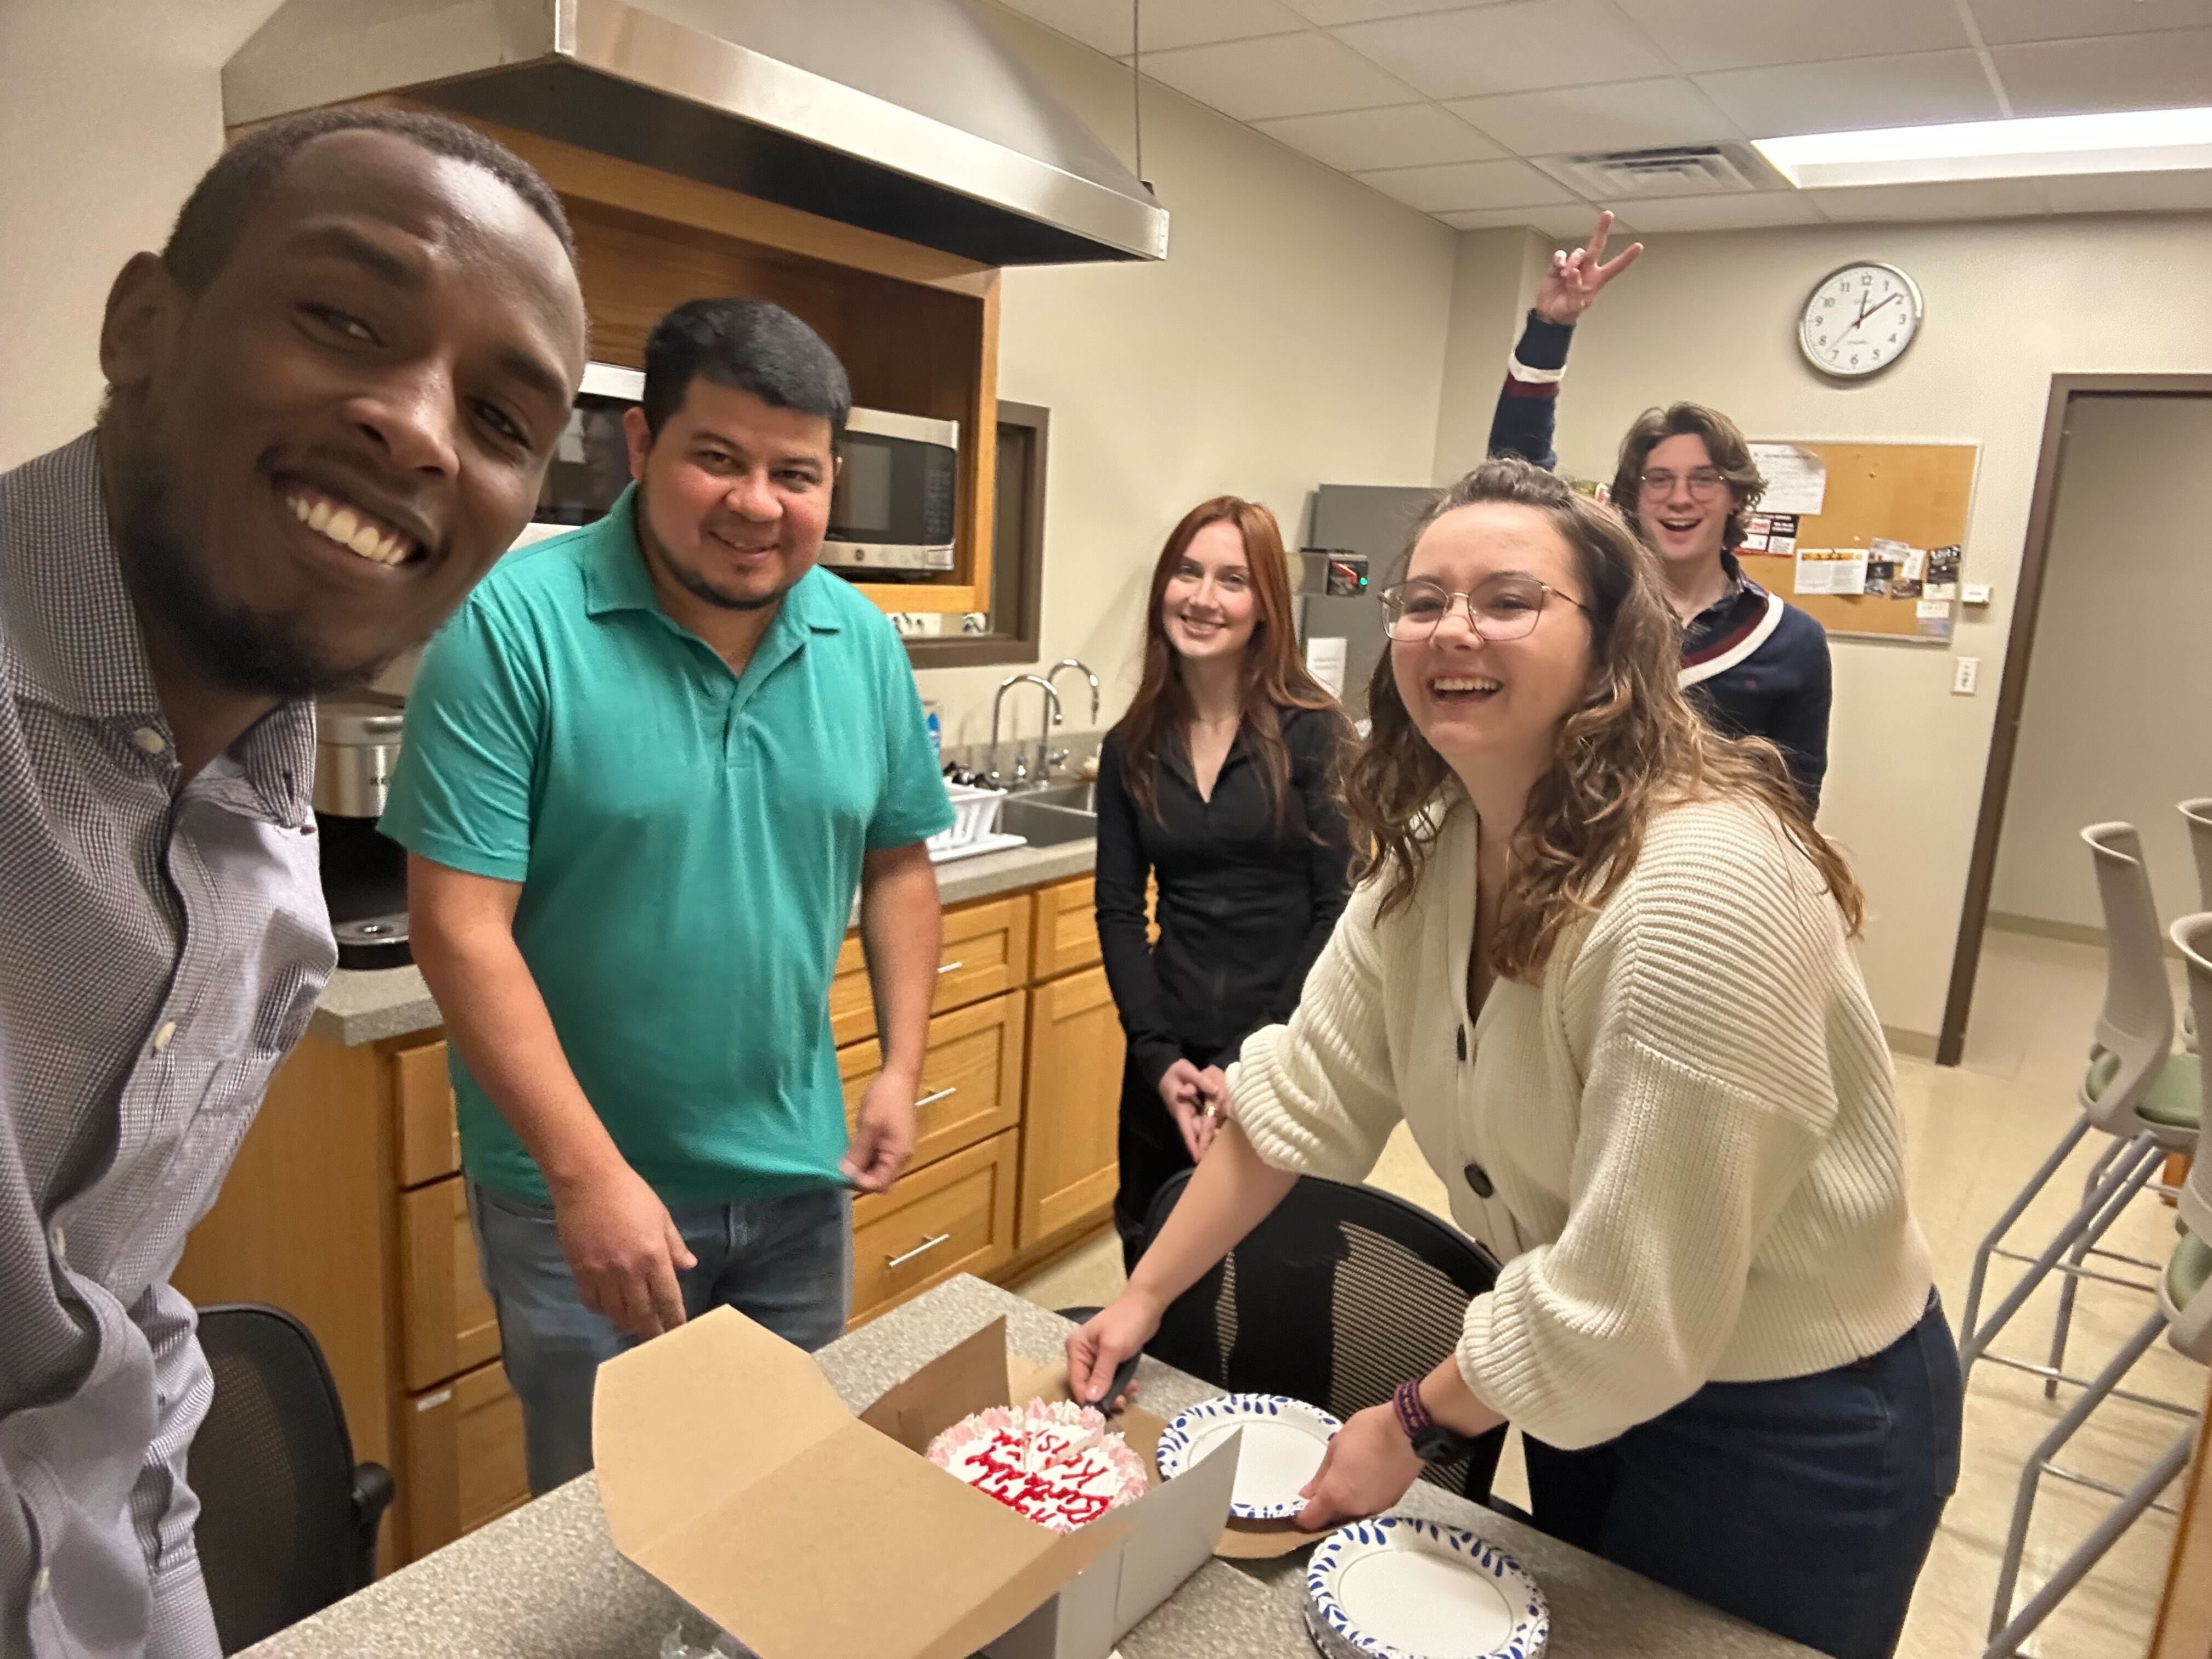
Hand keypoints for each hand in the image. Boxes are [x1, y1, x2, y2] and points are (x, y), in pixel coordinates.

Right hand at [550, 1161, 697, 1340]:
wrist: (587, 1181)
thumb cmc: (631, 1193)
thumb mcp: (661, 1216)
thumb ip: (675, 1245)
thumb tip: (690, 1266)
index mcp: (653, 1256)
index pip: (667, 1298)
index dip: (674, 1320)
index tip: (679, 1333)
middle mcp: (629, 1271)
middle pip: (641, 1314)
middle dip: (651, 1331)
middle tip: (656, 1341)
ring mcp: (602, 1273)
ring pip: (616, 1313)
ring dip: (627, 1323)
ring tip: (634, 1327)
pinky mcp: (579, 1271)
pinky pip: (592, 1302)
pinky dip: (602, 1310)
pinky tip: (609, 1308)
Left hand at [844, 1070, 917, 1192]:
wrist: (899, 1076)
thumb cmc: (885, 1098)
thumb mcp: (869, 1125)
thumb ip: (858, 1152)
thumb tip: (844, 1174)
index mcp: (898, 1156)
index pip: (879, 1184)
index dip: (858, 1183)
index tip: (839, 1174)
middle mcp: (900, 1157)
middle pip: (879, 1180)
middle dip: (858, 1178)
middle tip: (836, 1169)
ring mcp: (896, 1149)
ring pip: (876, 1169)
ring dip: (859, 1168)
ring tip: (840, 1161)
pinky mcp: (891, 1142)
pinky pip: (877, 1158)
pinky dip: (863, 1159)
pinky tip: (850, 1152)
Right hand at [1067, 1291, 1164, 1407]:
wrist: (1147, 1305)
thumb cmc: (1127, 1323)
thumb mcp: (1113, 1349)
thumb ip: (1101, 1375)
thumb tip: (1091, 1399)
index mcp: (1076, 1349)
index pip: (1077, 1382)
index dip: (1088, 1400)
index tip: (1102, 1415)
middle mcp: (1083, 1355)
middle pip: (1088, 1386)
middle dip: (1105, 1397)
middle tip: (1122, 1403)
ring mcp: (1097, 1358)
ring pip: (1101, 1385)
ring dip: (1117, 1392)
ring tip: (1132, 1391)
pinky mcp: (1111, 1360)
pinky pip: (1112, 1379)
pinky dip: (1122, 1384)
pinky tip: (1134, 1385)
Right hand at [1159, 1060, 1216, 1161]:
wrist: (1169, 1071)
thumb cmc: (1176, 1072)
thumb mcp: (1185, 1070)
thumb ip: (1199, 1080)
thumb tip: (1215, 1090)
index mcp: (1180, 1107)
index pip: (1186, 1128)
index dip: (1192, 1143)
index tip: (1197, 1157)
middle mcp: (1186, 1114)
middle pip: (1197, 1132)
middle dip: (1204, 1144)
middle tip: (1214, 1157)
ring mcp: (1192, 1113)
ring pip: (1202, 1127)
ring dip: (1210, 1137)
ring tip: (1220, 1149)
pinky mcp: (1198, 1110)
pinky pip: (1206, 1119)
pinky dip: (1213, 1126)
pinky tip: (1223, 1132)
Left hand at [1294, 1402, 1424, 1532]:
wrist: (1410, 1431)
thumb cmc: (1369, 1432)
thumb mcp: (1336, 1447)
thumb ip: (1321, 1476)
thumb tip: (1307, 1494)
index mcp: (1337, 1495)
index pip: (1311, 1520)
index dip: (1301, 1515)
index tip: (1298, 1505)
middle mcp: (1356, 1509)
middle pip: (1332, 1520)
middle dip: (1323, 1510)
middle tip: (1320, 1489)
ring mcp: (1376, 1508)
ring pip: (1352, 1514)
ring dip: (1343, 1504)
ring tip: (1343, 1480)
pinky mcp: (1391, 1502)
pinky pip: (1368, 1506)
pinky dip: (1361, 1499)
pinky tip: (1362, 1480)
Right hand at [1532, 210, 1643, 325]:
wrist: (1549, 313)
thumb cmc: (1566, 312)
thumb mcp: (1574, 307)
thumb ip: (1575, 291)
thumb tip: (1574, 272)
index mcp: (1597, 280)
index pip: (1615, 267)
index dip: (1627, 257)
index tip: (1639, 246)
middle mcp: (1587, 269)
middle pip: (1597, 246)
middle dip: (1601, 230)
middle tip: (1608, 214)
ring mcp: (1573, 266)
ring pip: (1577, 253)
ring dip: (1572, 261)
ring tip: (1565, 275)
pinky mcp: (1558, 266)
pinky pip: (1561, 255)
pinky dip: (1559, 258)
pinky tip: (1559, 266)